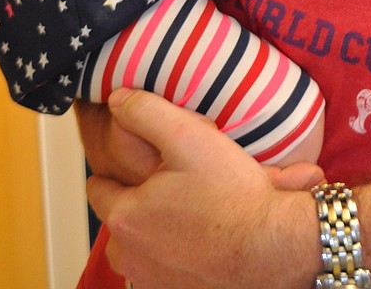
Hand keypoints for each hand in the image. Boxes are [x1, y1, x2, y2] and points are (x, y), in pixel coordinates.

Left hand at [86, 89, 320, 288]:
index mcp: (125, 217)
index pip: (97, 187)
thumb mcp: (187, 135)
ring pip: (141, 244)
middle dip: (139, 199)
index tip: (146, 161)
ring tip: (190, 206)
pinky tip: (204, 230)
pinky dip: (177, 250)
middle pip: (119, 218)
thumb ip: (145, 112)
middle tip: (173, 182)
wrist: (273, 247)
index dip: (120, 167)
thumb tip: (117, 100)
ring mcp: (154, 281)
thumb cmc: (233, 197)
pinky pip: (165, 265)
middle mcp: (131, 257)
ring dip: (156, 227)